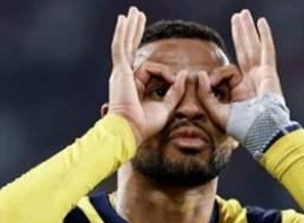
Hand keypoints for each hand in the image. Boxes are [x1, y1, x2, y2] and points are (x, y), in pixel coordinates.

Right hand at [108, 7, 187, 143]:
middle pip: (130, 49)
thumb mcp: (166, 107)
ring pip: (125, 44)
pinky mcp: (120, 71)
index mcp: (133, 87)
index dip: (166, 74)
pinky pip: (121, 47)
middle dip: (135, 31)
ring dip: (130, 27)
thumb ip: (175, 90)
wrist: (130, 131)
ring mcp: (120, 73)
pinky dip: (123, 33)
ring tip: (133, 11)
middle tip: (136, 15)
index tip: (177, 80)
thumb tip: (183, 75)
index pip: (149, 70)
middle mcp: (124, 78)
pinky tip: (124, 19)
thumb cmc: (145, 125)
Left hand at [198, 10, 284, 128]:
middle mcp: (251, 81)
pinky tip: (261, 22)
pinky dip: (264, 36)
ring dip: (247, 30)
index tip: (208, 81)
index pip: (226, 72)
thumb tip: (200, 74)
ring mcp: (261, 75)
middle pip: (243, 51)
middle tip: (236, 17)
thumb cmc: (243, 129)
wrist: (262, 133)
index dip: (215, 76)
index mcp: (240, 91)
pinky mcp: (269, 73)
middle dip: (239, 34)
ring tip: (243, 14)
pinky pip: (266, 50)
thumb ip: (206, 95)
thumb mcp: (217, 112)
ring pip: (252, 47)